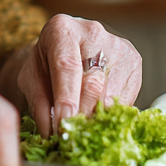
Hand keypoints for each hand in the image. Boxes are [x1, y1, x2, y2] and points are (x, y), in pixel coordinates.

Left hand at [14, 14, 141, 136]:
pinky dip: (112, 115)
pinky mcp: (134, 61)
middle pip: (92, 83)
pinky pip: (126, 98)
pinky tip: (98, 118)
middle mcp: (93, 32)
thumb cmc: (46, 64)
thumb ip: (39, 103)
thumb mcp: (31, 80)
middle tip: (71, 135)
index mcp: (62, 30)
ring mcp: (118, 46)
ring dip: (97, 119)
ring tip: (83, 130)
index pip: (67, 66)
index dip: (66, 99)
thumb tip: (51, 132)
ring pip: (112, 94)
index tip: (63, 124)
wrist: (67, 49)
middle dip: (81, 115)